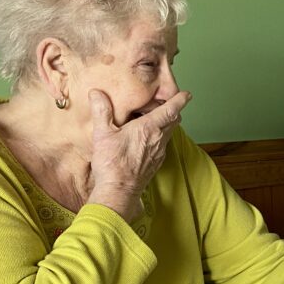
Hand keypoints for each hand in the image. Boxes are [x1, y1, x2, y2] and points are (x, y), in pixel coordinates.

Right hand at [86, 89, 190, 220]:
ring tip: (153, 118)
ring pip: (169, 133)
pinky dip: (159, 137)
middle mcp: (159, 139)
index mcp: (150, 128)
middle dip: (173, 110)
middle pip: (174, 120)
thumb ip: (101, 111)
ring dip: (165, 124)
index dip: (180, 100)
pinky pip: (162, 144)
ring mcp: (159, 152)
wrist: (119, 190)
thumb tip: (97, 93)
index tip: (186, 94)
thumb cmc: (112, 162)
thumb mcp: (102, 133)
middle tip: (164, 103)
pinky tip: (146, 138)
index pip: (171, 110)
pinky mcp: (156, 162)